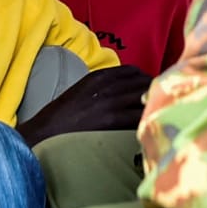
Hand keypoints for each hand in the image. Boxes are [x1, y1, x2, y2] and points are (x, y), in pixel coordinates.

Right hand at [17, 65, 148, 146]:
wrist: (44, 135)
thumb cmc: (60, 118)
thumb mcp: (80, 93)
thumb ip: (102, 88)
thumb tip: (126, 94)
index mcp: (98, 77)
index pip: (133, 72)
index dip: (145, 80)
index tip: (151, 90)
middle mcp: (107, 86)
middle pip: (144, 83)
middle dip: (155, 93)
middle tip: (162, 105)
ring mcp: (111, 103)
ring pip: (146, 98)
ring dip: (155, 106)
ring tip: (159, 117)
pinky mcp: (113, 121)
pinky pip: (140, 116)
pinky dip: (147, 120)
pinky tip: (150, 128)